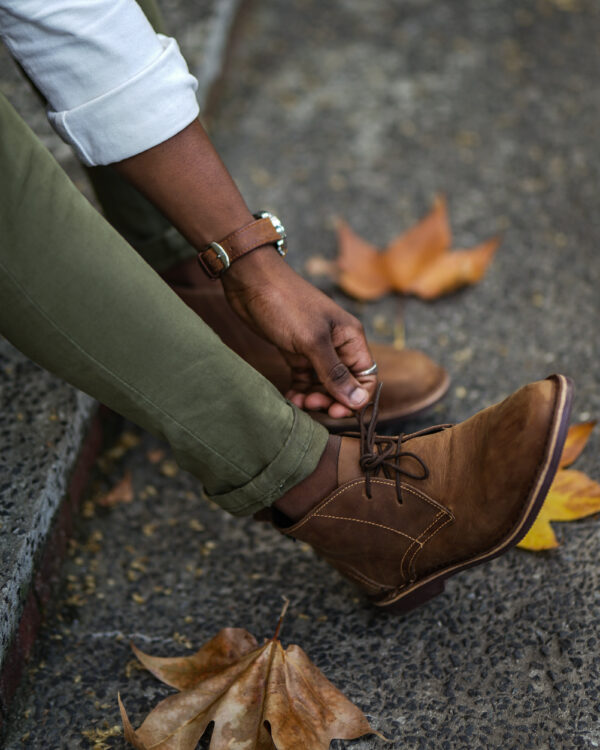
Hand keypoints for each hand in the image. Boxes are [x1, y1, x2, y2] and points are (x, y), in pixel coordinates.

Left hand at [221, 246, 376, 417]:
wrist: (251, 281)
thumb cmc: (286, 304)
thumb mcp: (313, 342)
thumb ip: (335, 373)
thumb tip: (359, 402)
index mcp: (350, 338)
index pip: (366, 376)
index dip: (355, 398)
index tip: (336, 411)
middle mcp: (337, 344)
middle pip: (344, 383)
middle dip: (331, 399)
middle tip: (312, 405)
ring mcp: (315, 348)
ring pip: (323, 384)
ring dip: (314, 397)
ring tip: (299, 402)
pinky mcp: (295, 351)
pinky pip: (304, 378)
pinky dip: (300, 390)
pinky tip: (291, 398)